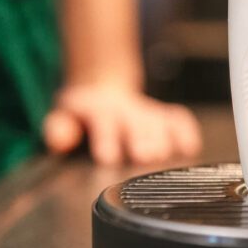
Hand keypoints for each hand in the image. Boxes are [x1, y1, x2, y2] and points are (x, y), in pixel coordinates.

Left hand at [43, 84, 202, 166]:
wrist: (102, 91)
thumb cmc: (83, 114)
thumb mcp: (63, 116)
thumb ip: (59, 128)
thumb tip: (59, 140)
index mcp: (100, 111)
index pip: (103, 122)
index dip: (106, 138)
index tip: (107, 156)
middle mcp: (127, 112)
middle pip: (137, 125)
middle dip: (141, 139)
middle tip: (143, 154)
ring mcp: (148, 113)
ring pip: (160, 124)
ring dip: (163, 139)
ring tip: (163, 155)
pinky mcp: (165, 116)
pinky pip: (180, 120)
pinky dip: (186, 132)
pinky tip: (188, 148)